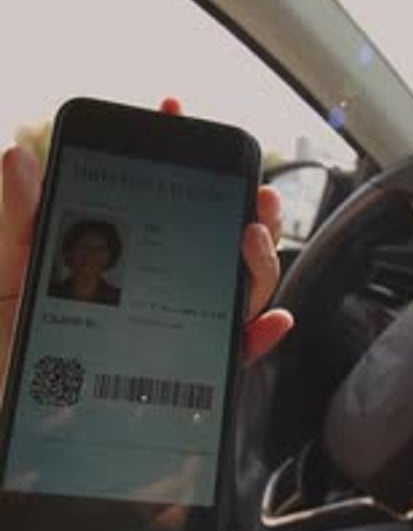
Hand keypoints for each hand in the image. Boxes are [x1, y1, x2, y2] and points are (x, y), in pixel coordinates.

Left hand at [0, 108, 291, 388]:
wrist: (18, 419)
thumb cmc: (16, 350)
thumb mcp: (12, 281)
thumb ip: (23, 222)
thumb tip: (17, 156)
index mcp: (126, 257)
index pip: (161, 198)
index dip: (173, 152)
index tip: (174, 111)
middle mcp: (163, 287)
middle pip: (218, 239)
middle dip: (245, 207)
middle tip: (251, 187)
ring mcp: (181, 328)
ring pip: (239, 287)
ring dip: (261, 261)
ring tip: (251, 238)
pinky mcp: (189, 374)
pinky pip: (235, 353)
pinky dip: (259, 336)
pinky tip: (270, 322)